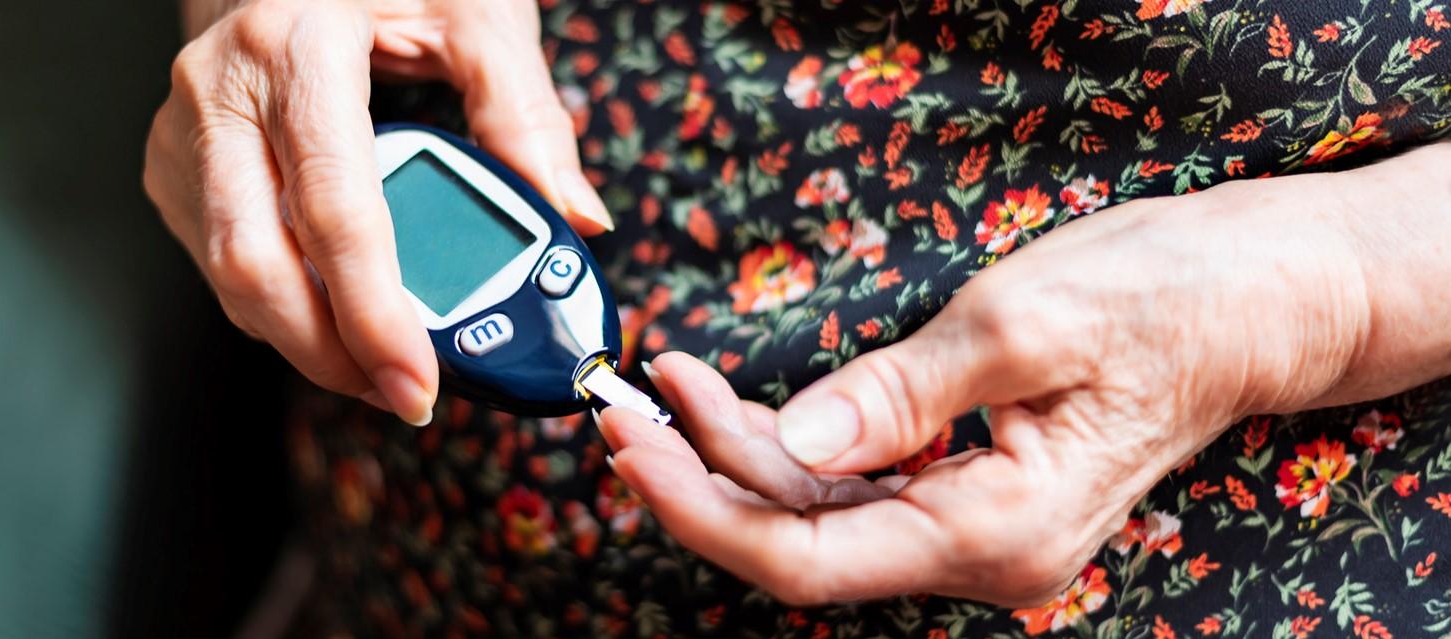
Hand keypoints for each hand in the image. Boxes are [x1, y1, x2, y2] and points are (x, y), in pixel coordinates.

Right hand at [144, 0, 609, 423]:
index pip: (334, 208)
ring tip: (384, 366)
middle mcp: (222, 89)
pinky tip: (337, 318)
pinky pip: (221, 260)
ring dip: (306, 342)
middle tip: (405, 394)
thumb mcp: (477, 17)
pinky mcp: (175, 162)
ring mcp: (185, 130)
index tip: (420, 381)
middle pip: (257, 262)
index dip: (374, 312)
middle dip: (332, 354)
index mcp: (298, 47)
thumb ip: (528, 116)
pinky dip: (282, 308)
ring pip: (229, 275)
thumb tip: (574, 219)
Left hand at [598, 167, 1401, 605]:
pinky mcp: (969, 490)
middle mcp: (981, 554)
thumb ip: (900, 395)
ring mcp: (974, 527)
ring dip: (737, 455)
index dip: (704, 510)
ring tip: (670, 384)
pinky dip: (789, 445)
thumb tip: (794, 439)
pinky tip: (738, 400)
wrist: (1249, 301)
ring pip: (821, 514)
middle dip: (702, 476)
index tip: (633, 445)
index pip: (808, 558)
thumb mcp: (1025, 327)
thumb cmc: (1163, 302)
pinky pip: (855, 487)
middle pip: (802, 542)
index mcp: (995, 533)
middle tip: (627, 403)